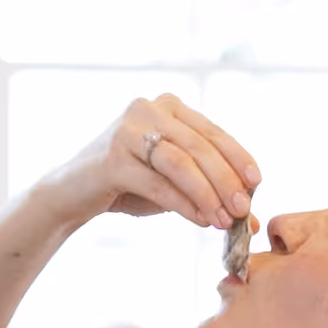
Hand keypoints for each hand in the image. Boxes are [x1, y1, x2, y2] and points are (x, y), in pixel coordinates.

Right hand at [37, 95, 260, 233]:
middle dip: (226, 180)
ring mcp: (127, 130)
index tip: (257, 183)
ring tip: (225, 220)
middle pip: (199, 146)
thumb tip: (251, 217)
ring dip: (208, 194)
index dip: (237, 157)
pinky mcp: (111, 158)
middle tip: (245, 210)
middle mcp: (147, 109)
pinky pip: (158, 183)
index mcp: (167, 106)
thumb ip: (207, 189)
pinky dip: (183, 204)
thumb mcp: (172, 182)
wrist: (71, 194)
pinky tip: (200, 221)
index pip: (212, 131)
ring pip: (181, 163)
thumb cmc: (127, 186)